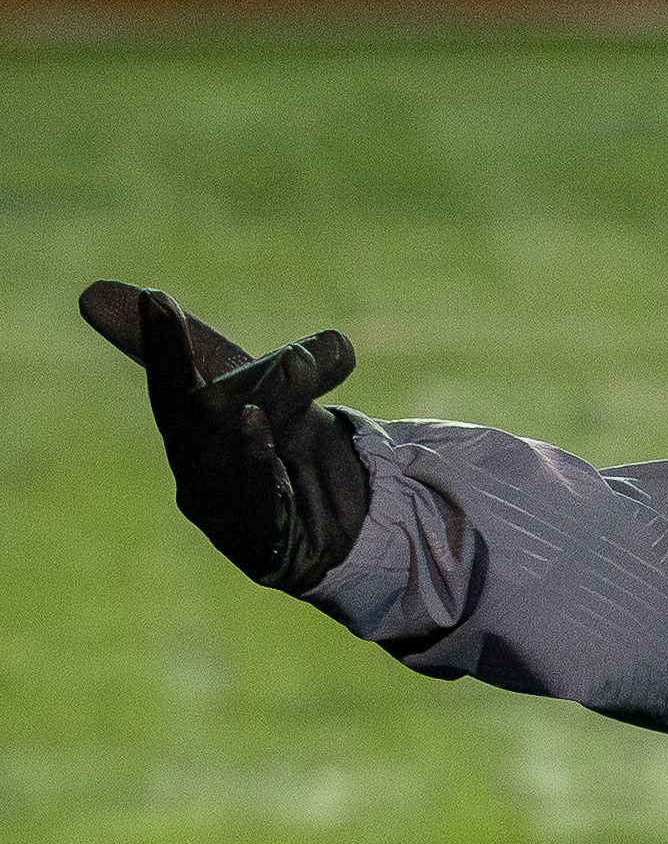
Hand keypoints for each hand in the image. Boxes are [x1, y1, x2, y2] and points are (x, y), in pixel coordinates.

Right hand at [80, 280, 372, 592]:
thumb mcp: (297, 395)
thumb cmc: (288, 445)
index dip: (159, 342)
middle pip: (189, 418)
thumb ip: (307, 362)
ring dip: (250, 427)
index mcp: (191, 426)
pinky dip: (266, 486)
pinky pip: (261, 516)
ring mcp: (222, 512)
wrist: (335, 518)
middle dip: (182, 369)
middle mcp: (195, 469)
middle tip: (184, 315)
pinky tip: (280, 465)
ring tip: (268, 394)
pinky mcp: (261, 548)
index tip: (153, 296)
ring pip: (226, 465)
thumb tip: (339, 344)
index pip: (171, 381)